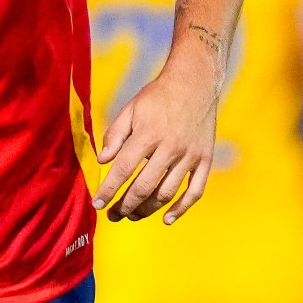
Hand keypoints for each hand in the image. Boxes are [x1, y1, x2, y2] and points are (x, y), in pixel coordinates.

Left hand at [93, 62, 217, 223]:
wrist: (195, 82)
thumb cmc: (158, 96)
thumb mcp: (131, 109)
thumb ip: (115, 135)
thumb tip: (102, 160)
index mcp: (148, 134)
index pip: (123, 169)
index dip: (108, 189)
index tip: (97, 204)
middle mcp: (170, 147)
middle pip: (144, 187)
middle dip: (125, 206)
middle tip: (113, 215)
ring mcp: (190, 155)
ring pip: (166, 193)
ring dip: (147, 210)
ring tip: (132, 216)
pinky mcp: (205, 160)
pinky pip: (195, 191)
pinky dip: (181, 208)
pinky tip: (166, 219)